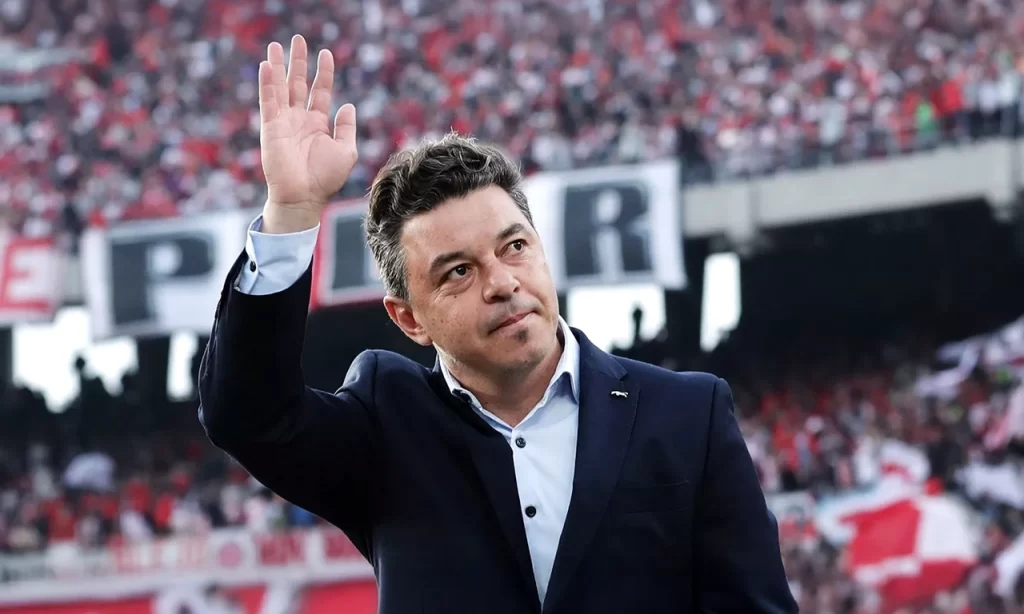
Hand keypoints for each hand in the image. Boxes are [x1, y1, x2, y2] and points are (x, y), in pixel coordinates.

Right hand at [258, 35, 356, 231]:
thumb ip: (346, 127)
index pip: (320, 91)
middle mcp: (299, 119)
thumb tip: (347, 105)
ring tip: (276, 44)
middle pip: (298, 83)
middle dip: (298, 61)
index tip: (326, 53)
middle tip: (297, 39)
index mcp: (317, 124)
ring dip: (278, 65)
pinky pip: (269, 100)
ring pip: (281, 87)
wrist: (304, 197)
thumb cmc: (325, 178)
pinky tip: (267, 65)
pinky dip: (268, 83)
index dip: (323, 72)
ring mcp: (284, 122)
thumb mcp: (346, 151)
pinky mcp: (270, 127)